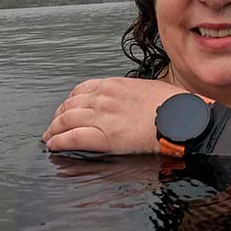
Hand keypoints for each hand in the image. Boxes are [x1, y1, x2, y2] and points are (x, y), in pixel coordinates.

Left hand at [41, 77, 185, 153]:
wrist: (180, 118)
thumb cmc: (171, 105)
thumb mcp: (147, 88)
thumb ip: (130, 93)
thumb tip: (128, 100)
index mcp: (114, 85)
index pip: (82, 90)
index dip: (70, 101)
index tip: (67, 108)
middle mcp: (103, 98)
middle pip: (69, 105)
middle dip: (58, 116)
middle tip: (54, 125)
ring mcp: (102, 117)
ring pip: (66, 120)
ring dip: (54, 129)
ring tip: (49, 137)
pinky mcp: (104, 137)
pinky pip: (73, 138)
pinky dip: (59, 141)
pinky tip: (53, 145)